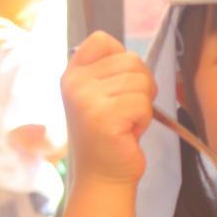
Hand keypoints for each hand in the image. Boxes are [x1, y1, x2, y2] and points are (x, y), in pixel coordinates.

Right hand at [60, 31, 154, 185]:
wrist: (104, 176)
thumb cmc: (110, 135)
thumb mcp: (101, 95)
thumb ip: (110, 71)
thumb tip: (133, 57)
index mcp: (72, 74)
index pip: (102, 40)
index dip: (122, 59)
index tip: (118, 86)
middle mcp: (74, 83)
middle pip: (131, 60)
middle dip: (140, 87)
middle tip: (125, 112)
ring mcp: (86, 99)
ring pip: (141, 81)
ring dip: (142, 105)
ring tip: (125, 123)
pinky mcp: (103, 116)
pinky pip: (143, 103)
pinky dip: (143, 119)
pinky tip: (128, 133)